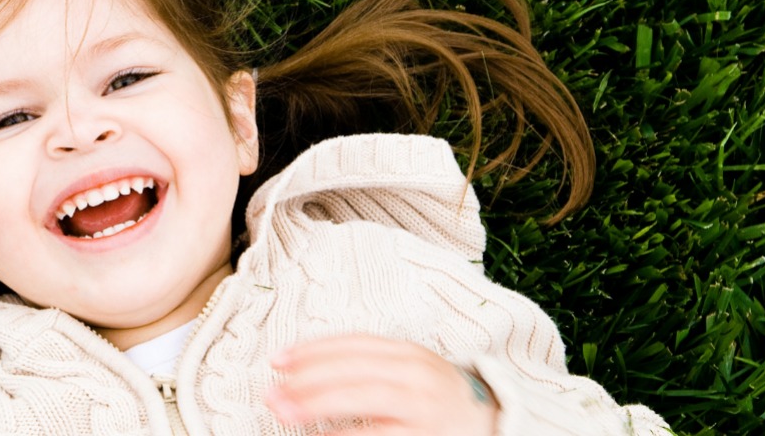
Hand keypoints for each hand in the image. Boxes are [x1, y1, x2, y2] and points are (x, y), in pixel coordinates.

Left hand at [265, 335, 497, 435]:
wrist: (493, 421)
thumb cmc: (437, 395)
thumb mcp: (409, 367)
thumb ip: (370, 363)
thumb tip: (305, 370)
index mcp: (407, 352)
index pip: (352, 345)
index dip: (312, 350)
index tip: (278, 360)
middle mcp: (415, 375)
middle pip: (351, 371)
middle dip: (306, 379)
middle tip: (271, 391)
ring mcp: (421, 408)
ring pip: (361, 400)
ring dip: (316, 405)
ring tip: (283, 412)